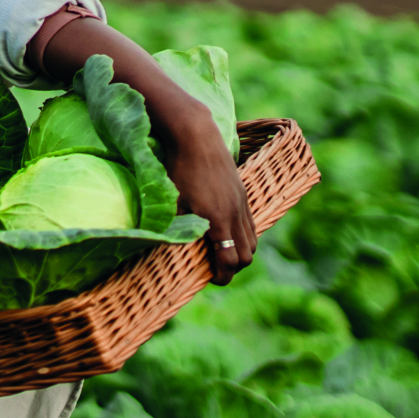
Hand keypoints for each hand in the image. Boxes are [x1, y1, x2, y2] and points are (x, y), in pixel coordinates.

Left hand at [160, 110, 255, 283]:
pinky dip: (244, 235)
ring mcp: (242, 202)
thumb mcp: (172, 202)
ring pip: (252, 239)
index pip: (230, 260)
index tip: (212, 281)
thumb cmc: (179, 169)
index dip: (223, 276)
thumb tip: (166, 250)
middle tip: (217, 270)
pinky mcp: (242, 192)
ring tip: (223, 254)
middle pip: (247, 255)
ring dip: (242, 252)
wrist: (196, 136)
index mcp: (218, 220)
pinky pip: (251, 223)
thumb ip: (174, 228)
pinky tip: (228, 233)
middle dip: (234, 268)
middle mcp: (235, 213)